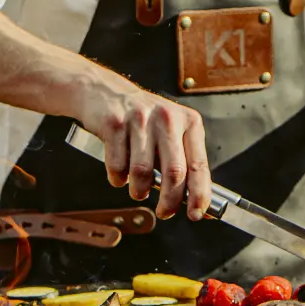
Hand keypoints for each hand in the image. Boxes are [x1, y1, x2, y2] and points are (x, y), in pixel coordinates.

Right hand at [76, 74, 211, 221]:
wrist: (104, 92)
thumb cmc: (143, 120)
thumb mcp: (170, 131)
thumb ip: (181, 160)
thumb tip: (193, 199)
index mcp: (188, 122)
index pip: (198, 164)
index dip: (199, 193)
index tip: (196, 213)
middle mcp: (167, 118)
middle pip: (174, 172)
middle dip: (169, 201)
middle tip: (164, 212)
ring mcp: (140, 119)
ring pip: (143, 172)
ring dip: (139, 190)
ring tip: (138, 189)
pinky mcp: (114, 123)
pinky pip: (117, 165)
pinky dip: (117, 178)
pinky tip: (120, 173)